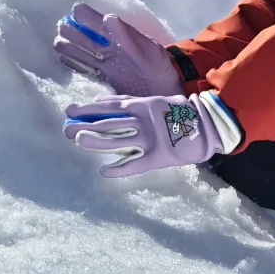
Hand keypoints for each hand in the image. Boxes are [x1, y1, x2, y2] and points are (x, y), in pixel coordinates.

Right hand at [54, 3, 180, 95]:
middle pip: (82, 35)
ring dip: (68, 46)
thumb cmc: (157, 63)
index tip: (75, 12)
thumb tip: (109, 17)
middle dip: (70, 30)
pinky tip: (63, 59)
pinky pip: (84, 68)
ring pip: (80, 50)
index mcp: (117, 35)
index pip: (95, 19)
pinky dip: (73, 63)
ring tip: (59, 43)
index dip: (83, 14)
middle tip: (62, 30)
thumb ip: (126, 35)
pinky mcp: (104, 76)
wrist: (165, 86)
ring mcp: (105, 61)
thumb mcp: (145, 49)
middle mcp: (108, 46)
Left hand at [63, 91, 239, 178]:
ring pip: (117, 140)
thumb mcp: (154, 101)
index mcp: (142, 105)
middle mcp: (143, 121)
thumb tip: (102, 101)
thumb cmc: (179, 113)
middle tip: (66, 128)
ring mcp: (150, 139)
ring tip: (79, 142)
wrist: (207, 126)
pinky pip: (135, 164)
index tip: (69, 110)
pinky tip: (104, 172)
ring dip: (96, 142)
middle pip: (108, 123)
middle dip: (85, 125)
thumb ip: (129, 103)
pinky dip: (119, 169)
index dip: (88, 108)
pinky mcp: (158, 157)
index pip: (109, 106)